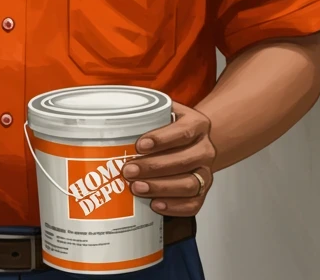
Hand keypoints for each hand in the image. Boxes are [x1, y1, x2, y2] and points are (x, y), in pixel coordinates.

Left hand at [123, 102, 215, 216]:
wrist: (193, 142)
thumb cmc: (171, 129)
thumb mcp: (163, 113)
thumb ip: (145, 113)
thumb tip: (114, 115)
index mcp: (197, 125)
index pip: (183, 132)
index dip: (161, 140)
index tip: (139, 146)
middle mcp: (205, 149)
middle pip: (184, 161)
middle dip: (153, 167)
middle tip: (128, 171)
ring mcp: (206, 172)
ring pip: (190, 184)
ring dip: (161, 188)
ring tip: (137, 188)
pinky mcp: (203, 192)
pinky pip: (193, 204)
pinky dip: (174, 207)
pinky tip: (155, 204)